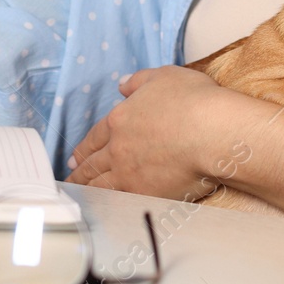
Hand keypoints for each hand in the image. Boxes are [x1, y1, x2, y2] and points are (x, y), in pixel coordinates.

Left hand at [65, 65, 248, 199]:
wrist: (211, 132)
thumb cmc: (193, 101)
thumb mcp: (163, 77)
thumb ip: (139, 81)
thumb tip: (123, 85)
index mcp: (121, 119)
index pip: (96, 136)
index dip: (85, 146)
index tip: (76, 156)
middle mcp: (119, 148)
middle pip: (93, 162)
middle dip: (80, 170)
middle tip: (71, 176)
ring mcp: (130, 173)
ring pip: (101, 184)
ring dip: (88, 188)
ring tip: (81, 193)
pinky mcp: (145, 194)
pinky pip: (120, 200)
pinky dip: (108, 203)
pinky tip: (105, 206)